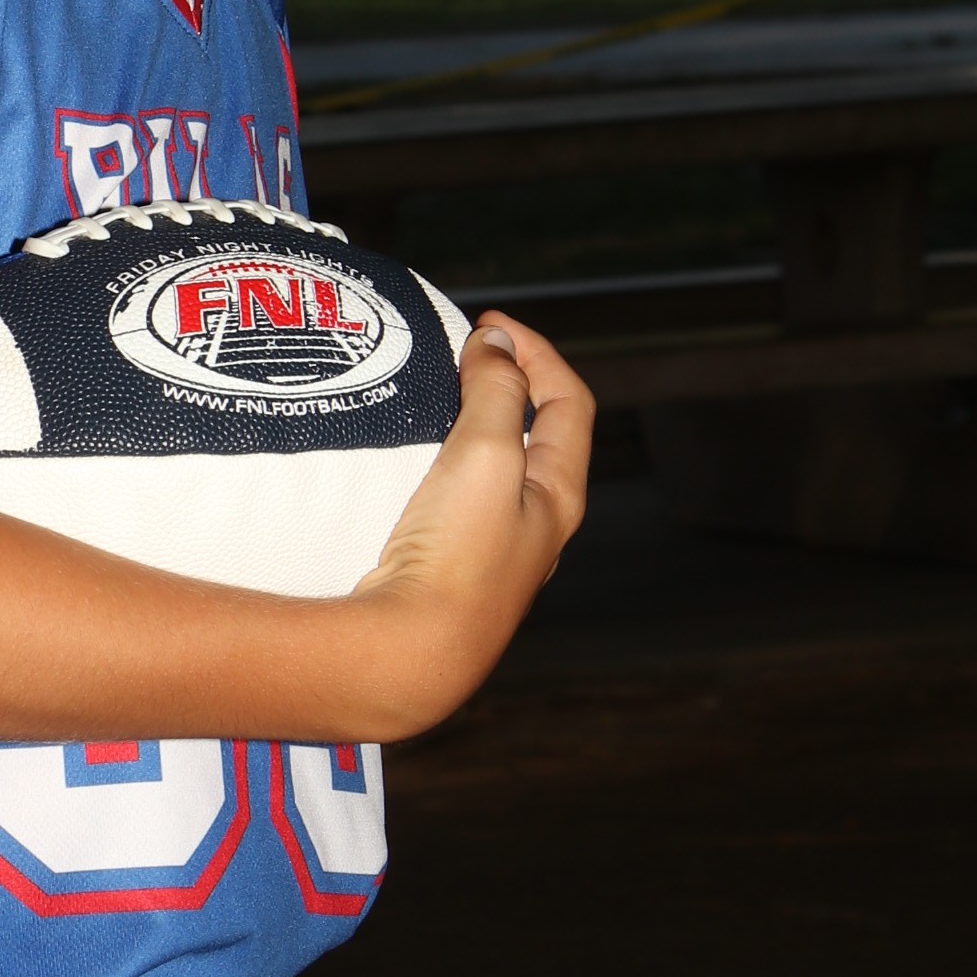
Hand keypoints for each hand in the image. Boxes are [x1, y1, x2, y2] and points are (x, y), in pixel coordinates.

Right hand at [346, 315, 593, 736]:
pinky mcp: (450, 572)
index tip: (488, 325)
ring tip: (432, 400)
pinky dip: (442, 465)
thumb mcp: (488, 454)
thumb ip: (498, 393)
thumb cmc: (458, 555)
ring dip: (471, 425)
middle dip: (506, 385)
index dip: (536, 352)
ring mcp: (494, 554)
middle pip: (538, 435)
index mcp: (559, 495)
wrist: (409, 651)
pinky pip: (457, 500)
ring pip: (496, 471)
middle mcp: (536, 527)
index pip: (569, 401)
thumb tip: (498, 346)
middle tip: (461, 355)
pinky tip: (407, 467)